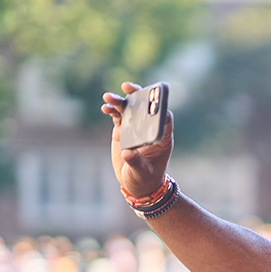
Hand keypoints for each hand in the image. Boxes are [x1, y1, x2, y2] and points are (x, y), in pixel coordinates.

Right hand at [100, 82, 173, 198]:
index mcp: (162, 138)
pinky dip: (112, 110)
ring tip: (108, 98)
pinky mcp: (123, 131)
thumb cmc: (145, 179)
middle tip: (127, 87)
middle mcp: (150, 130)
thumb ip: (135, 162)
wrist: (136, 184)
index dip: (159, 107)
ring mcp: (136, 128)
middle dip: (138, 95)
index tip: (151, 100)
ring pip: (130, 109)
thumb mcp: (141, 172)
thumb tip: (127, 153)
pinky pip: (118, 117)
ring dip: (120, 101)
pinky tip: (105, 108)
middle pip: (146, 107)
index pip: (165, 118)